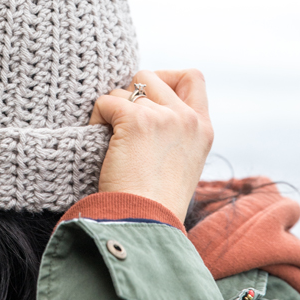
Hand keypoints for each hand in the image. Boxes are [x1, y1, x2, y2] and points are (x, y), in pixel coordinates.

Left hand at [89, 69, 213, 222]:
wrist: (143, 223)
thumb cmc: (154, 203)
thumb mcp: (181, 162)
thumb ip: (174, 131)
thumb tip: (143, 102)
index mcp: (203, 128)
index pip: (192, 76)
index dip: (165, 78)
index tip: (148, 99)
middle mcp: (187, 118)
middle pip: (149, 76)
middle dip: (129, 94)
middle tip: (122, 124)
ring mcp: (163, 116)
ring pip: (124, 89)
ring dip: (111, 111)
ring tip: (111, 141)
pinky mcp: (137, 120)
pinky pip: (105, 101)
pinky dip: (96, 119)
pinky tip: (99, 143)